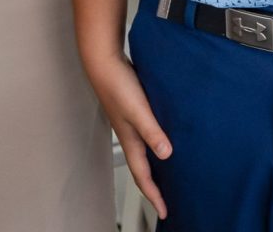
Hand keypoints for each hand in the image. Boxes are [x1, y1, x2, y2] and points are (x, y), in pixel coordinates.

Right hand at [84, 54, 171, 220]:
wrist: (103, 60)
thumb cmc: (117, 84)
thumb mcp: (138, 110)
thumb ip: (152, 132)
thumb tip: (166, 154)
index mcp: (130, 140)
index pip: (143, 175)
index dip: (154, 195)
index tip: (164, 211)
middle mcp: (130, 134)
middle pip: (143, 167)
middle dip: (153, 186)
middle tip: (166, 200)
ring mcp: (131, 122)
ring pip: (144, 150)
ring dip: (154, 165)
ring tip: (169, 172)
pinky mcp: (134, 108)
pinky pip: (147, 133)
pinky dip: (155, 142)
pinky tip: (165, 135)